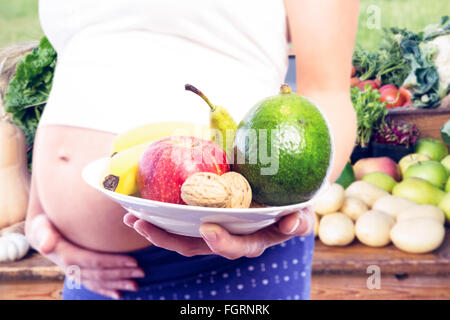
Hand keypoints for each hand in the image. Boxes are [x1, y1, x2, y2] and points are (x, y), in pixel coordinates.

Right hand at [25, 215, 144, 298]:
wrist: (40, 233)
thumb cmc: (45, 225)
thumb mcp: (42, 226)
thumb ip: (45, 235)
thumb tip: (46, 246)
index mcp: (67, 256)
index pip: (95, 261)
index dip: (115, 262)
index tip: (133, 261)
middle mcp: (72, 268)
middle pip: (101, 273)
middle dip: (122, 274)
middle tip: (142, 272)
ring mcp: (75, 273)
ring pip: (100, 281)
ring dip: (118, 284)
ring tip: (135, 286)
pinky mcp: (79, 275)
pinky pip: (93, 285)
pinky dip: (106, 290)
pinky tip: (119, 295)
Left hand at [124, 206, 313, 259]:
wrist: (281, 194)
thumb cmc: (293, 205)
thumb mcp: (301, 212)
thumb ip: (299, 220)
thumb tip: (293, 223)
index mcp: (252, 240)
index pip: (236, 247)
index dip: (222, 242)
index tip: (209, 228)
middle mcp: (228, 238)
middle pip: (196, 246)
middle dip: (169, 239)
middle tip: (144, 223)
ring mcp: (213, 228)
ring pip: (182, 237)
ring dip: (157, 229)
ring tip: (132, 216)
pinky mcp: (203, 215)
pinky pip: (180, 220)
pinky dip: (161, 215)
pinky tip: (142, 204)